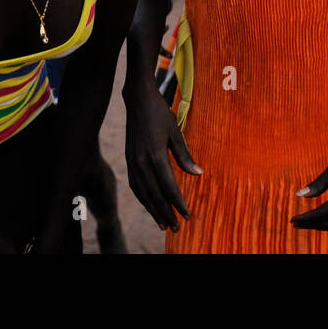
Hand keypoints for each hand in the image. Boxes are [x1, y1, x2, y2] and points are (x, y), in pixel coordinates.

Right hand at [124, 84, 199, 230]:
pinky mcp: (129, 160)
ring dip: (153, 210)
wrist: (138, 100)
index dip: (178, 203)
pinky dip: (143, 198)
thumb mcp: (176, 132)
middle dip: (166, 213)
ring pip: (143, 193)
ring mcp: (133, 162)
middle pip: (155, 195)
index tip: (187, 215)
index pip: (169, 187)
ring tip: (162, 223)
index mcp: (156, 156)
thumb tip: (198, 174)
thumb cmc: (160, 114)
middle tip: (176, 228)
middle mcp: (142, 162)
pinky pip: (135, 185)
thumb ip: (185, 155)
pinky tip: (149, 205)